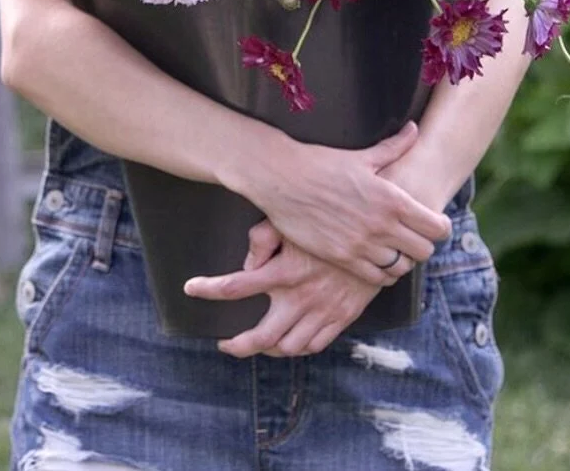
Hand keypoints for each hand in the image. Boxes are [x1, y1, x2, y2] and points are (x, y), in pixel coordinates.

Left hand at [184, 222, 379, 357]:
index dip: (208, 289)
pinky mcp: (341, 318)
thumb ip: (262, 239)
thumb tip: (247, 263)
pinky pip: (315, 345)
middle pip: (261, 337)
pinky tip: (288, 340)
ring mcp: (322, 312)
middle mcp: (301, 297)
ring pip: (288, 346)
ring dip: (269, 348)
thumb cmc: (329, 221)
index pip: (235, 285)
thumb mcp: (291, 221)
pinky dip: (298, 347)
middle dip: (237, 345)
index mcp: (284, 271)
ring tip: (255, 342)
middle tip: (224, 343)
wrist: (379, 234)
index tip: (191, 288)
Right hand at [239, 122, 451, 285]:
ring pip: (402, 267)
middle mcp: (382, 226)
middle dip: (423, 244)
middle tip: (413, 236)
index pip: (437, 228)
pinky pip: (377, 277)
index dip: (440, 227)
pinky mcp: (343, 258)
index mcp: (392, 199)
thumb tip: (414, 130)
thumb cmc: (320, 163)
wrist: (281, 178)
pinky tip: (375, 259)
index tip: (433, 223)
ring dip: (401, 259)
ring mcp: (362, 245)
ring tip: (393, 248)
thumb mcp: (362, 155)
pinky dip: (382, 272)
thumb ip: (394, 147)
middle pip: (424, 251)